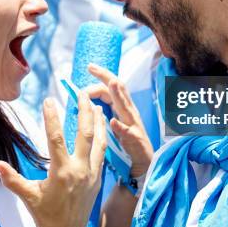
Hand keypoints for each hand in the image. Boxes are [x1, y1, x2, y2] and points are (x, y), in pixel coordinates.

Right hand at [0, 94, 106, 226]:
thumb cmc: (45, 214)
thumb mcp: (27, 195)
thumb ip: (11, 178)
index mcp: (61, 172)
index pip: (56, 138)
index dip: (52, 118)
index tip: (49, 100)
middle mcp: (80, 170)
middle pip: (85, 133)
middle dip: (85, 110)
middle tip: (83, 92)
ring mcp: (92, 173)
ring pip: (99, 141)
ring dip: (98, 121)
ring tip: (96, 104)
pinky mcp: (98, 178)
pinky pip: (103, 152)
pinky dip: (103, 137)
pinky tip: (101, 127)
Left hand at [85, 63, 153, 178]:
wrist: (142, 160)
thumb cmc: (126, 139)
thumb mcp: (114, 120)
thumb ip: (102, 108)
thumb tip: (85, 98)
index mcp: (122, 106)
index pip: (112, 85)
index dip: (101, 75)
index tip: (89, 67)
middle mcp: (129, 111)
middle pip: (120, 88)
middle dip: (106, 76)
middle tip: (92, 67)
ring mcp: (133, 124)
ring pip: (126, 106)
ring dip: (119, 95)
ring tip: (112, 84)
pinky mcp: (135, 139)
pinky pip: (128, 132)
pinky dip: (121, 127)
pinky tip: (113, 122)